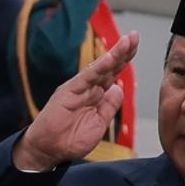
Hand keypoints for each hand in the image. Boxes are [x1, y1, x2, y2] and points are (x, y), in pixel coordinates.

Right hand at [14, 33, 134, 171]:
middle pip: (109, 66)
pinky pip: (87, 77)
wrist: (48, 150)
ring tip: (128, 41)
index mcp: (96, 95)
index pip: (113, 73)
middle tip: (135, 36)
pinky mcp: (69, 91)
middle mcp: (88, 87)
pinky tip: (111, 57)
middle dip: (124, 51)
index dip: (125, 60)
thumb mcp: (98, 124)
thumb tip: (118, 88)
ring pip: (100, 68)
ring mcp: (78, 88)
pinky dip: (99, 67)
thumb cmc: (70, 139)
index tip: (136, 45)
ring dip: (115, 54)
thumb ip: (109, 107)